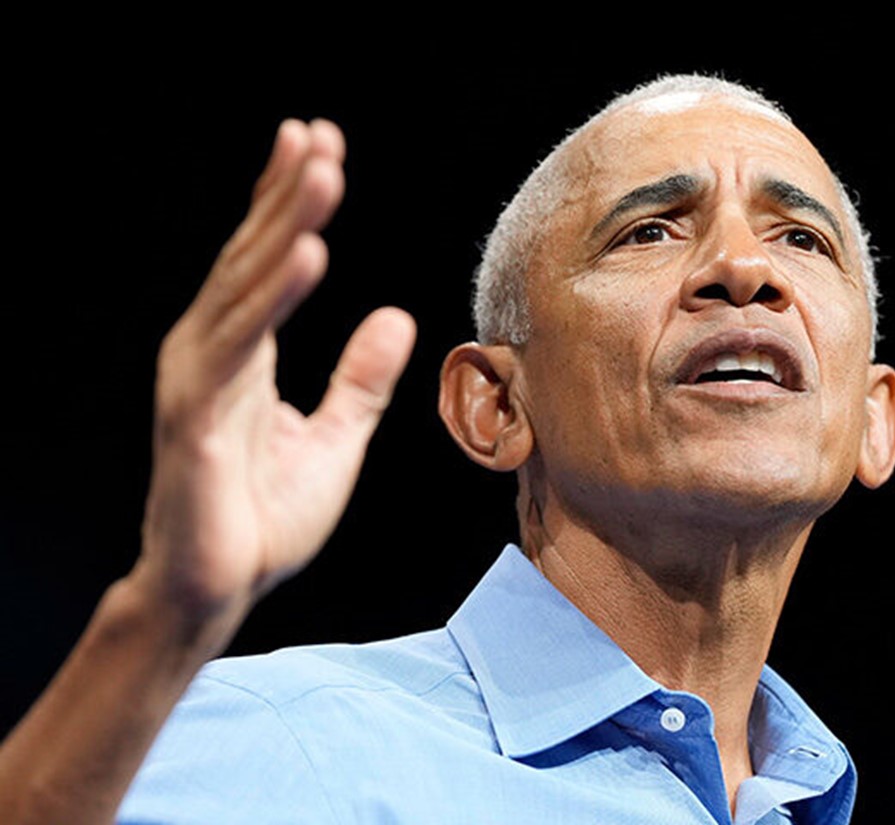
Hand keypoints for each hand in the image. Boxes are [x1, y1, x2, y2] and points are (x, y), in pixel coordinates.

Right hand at [136, 119, 415, 631]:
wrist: (218, 590)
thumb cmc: (264, 519)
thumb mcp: (334, 439)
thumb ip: (361, 379)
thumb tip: (396, 316)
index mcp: (242, 353)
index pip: (268, 263)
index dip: (290, 204)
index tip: (320, 147)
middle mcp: (213, 351)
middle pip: (254, 257)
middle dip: (287, 193)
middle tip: (320, 134)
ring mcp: (198, 379)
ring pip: (245, 284)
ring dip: (284, 222)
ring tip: (321, 167)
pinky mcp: (195, 416)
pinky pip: (239, 344)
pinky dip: (274, 296)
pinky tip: (308, 251)